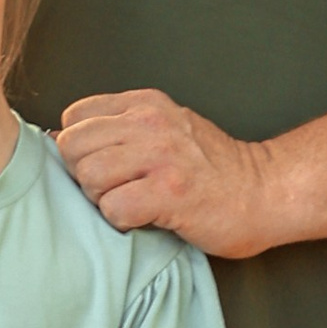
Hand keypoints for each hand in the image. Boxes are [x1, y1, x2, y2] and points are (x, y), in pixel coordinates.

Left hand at [57, 90, 277, 256]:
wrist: (266, 192)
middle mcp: (151, 123)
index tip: (106, 166)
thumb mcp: (166, 129)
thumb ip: (121, 129)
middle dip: (85, 176)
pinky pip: (113, 208)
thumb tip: (60, 141)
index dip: (81, 148)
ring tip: (134, 203)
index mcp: (145, 104)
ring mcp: (161, 157)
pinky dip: (123, 222)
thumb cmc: (213, 170)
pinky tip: (147, 218)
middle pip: (73, 147)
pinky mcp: (169, 193)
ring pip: (89, 176)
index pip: (74, 118)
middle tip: (118, 189)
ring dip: (104, 200)